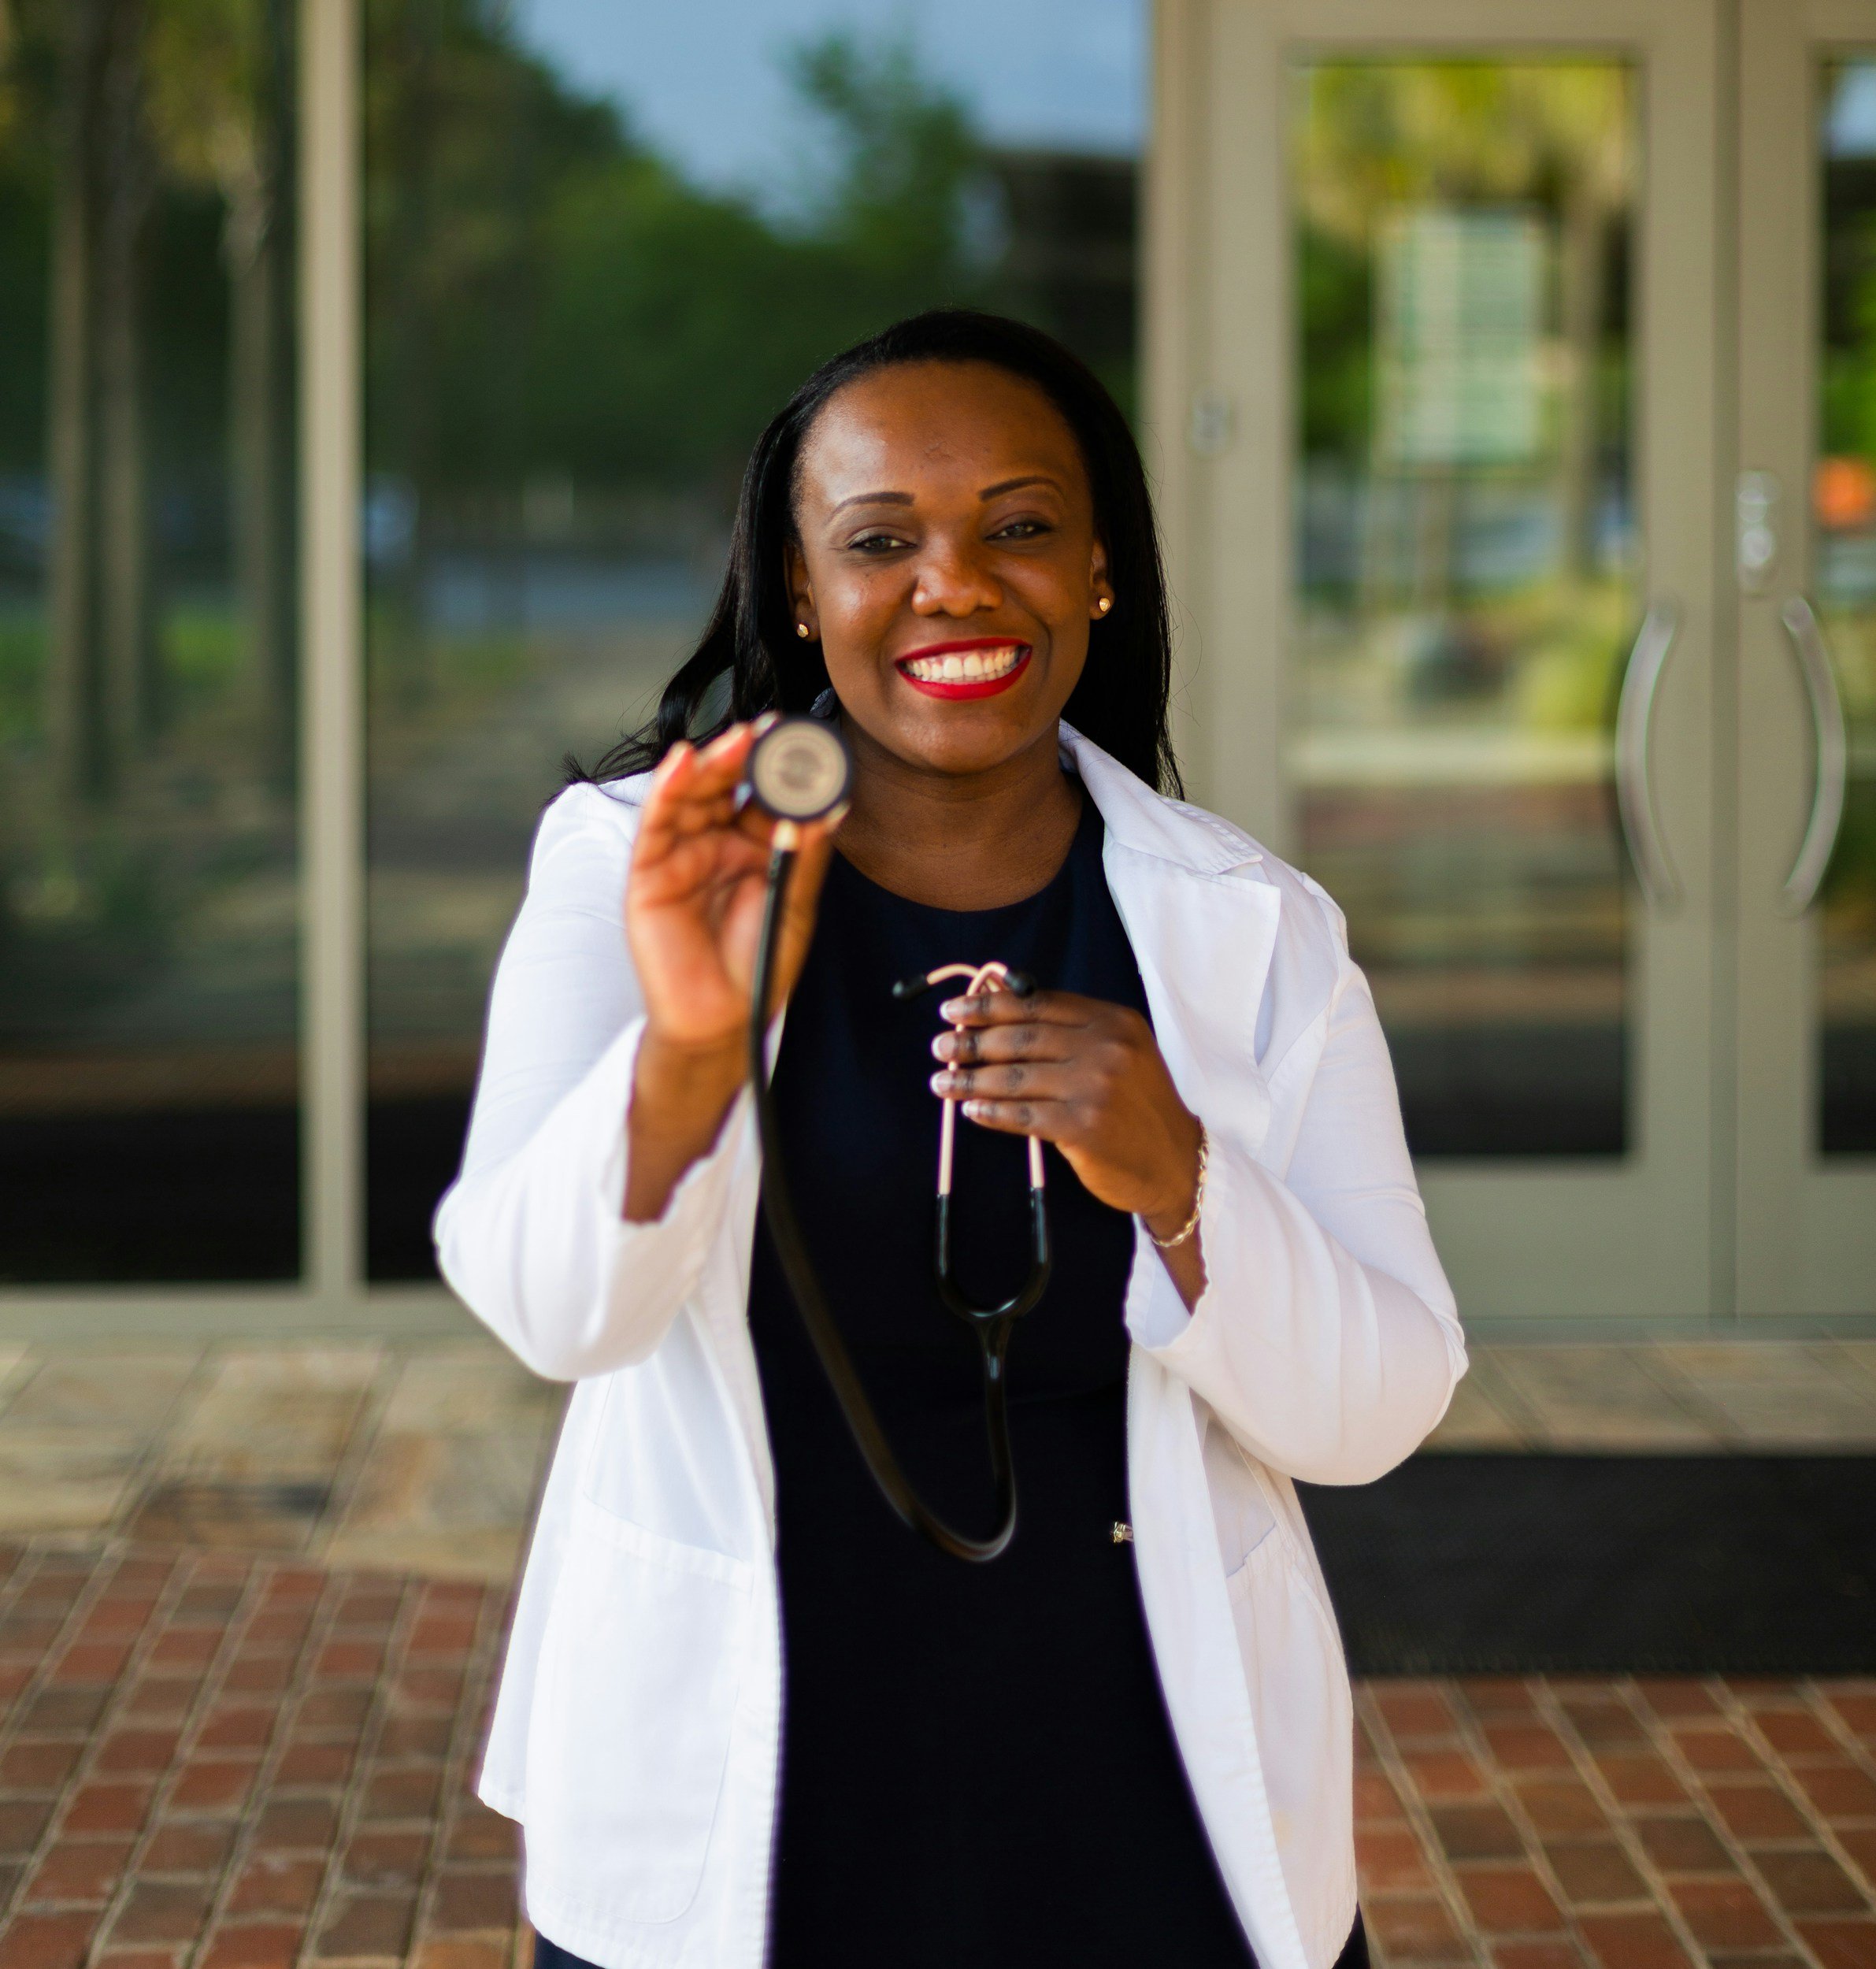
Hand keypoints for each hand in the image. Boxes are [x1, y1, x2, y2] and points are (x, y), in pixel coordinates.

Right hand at [626, 720, 843, 1057]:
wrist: (724, 1018)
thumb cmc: (759, 963)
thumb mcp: (794, 903)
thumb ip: (805, 854)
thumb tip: (830, 804)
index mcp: (755, 844)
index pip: (765, 792)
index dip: (781, 766)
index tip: (805, 739)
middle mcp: (716, 841)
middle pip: (727, 784)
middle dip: (746, 755)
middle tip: (772, 731)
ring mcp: (680, 853)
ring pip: (690, 795)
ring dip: (710, 764)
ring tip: (736, 742)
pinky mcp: (648, 873)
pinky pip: (654, 824)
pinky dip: (665, 790)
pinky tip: (681, 763)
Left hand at [928, 991, 1204, 1270]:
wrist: (1176, 1163)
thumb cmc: (1139, 1105)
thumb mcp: (1120, 1052)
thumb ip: (1069, 1027)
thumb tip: (1000, 998)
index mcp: (1113, 1021)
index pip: (1038, 1004)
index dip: (990, 1006)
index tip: (955, 1009)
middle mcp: (1106, 1048)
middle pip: (1021, 1037)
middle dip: (972, 1041)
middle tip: (940, 1046)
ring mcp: (1095, 1088)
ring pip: (1016, 1077)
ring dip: (970, 1079)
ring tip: (941, 1082)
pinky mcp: (1084, 1127)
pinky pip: (1023, 1116)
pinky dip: (991, 1112)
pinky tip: (970, 1110)